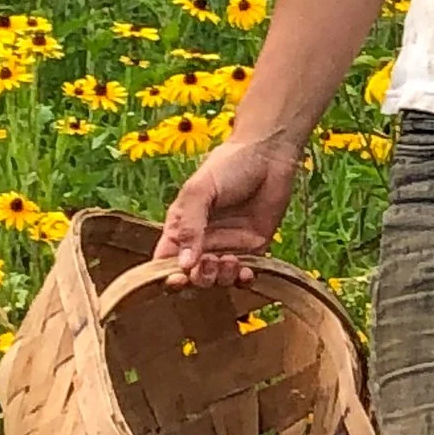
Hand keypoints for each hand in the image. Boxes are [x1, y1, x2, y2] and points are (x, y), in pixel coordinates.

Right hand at [151, 136, 300, 288]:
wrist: (268, 154)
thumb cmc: (228, 166)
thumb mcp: (200, 191)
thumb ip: (189, 225)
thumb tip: (183, 265)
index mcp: (180, 228)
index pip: (165, 261)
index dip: (167, 276)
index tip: (178, 280)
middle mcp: (202, 242)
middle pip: (192, 275)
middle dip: (199, 278)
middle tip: (210, 264)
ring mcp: (227, 246)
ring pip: (217, 279)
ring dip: (221, 278)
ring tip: (230, 261)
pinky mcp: (253, 248)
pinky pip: (244, 274)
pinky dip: (243, 280)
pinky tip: (247, 273)